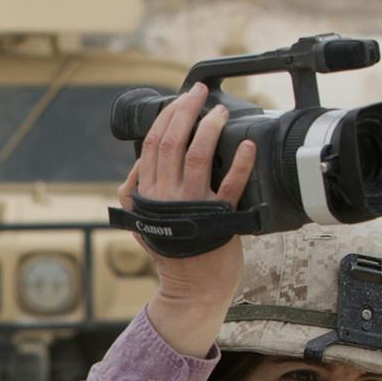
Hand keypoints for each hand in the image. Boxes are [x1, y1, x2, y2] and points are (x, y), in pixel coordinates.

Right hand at [120, 83, 257, 356]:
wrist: (192, 289)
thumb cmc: (173, 253)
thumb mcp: (140, 222)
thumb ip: (133, 192)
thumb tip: (139, 160)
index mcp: (146, 194)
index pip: (153, 144)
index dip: (168, 115)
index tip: (182, 96)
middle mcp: (166, 197)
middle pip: (172, 142)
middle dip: (186, 109)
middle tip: (199, 91)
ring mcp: (192, 206)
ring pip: (198, 155)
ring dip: (210, 127)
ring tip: (221, 111)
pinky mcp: (220, 218)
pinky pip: (231, 185)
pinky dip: (240, 162)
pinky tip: (248, 145)